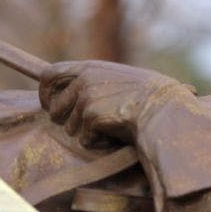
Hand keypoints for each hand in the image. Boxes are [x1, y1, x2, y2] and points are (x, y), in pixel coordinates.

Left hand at [39, 60, 188, 145]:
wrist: (165, 109)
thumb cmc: (150, 97)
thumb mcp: (120, 78)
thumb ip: (97, 80)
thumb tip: (75, 93)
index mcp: (89, 68)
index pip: (49, 75)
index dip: (45, 93)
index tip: (49, 105)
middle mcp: (83, 80)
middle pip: (54, 107)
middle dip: (63, 121)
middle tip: (79, 128)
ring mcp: (86, 99)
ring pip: (70, 128)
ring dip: (88, 134)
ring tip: (112, 129)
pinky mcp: (92, 117)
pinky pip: (86, 140)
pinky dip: (100, 143)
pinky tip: (118, 136)